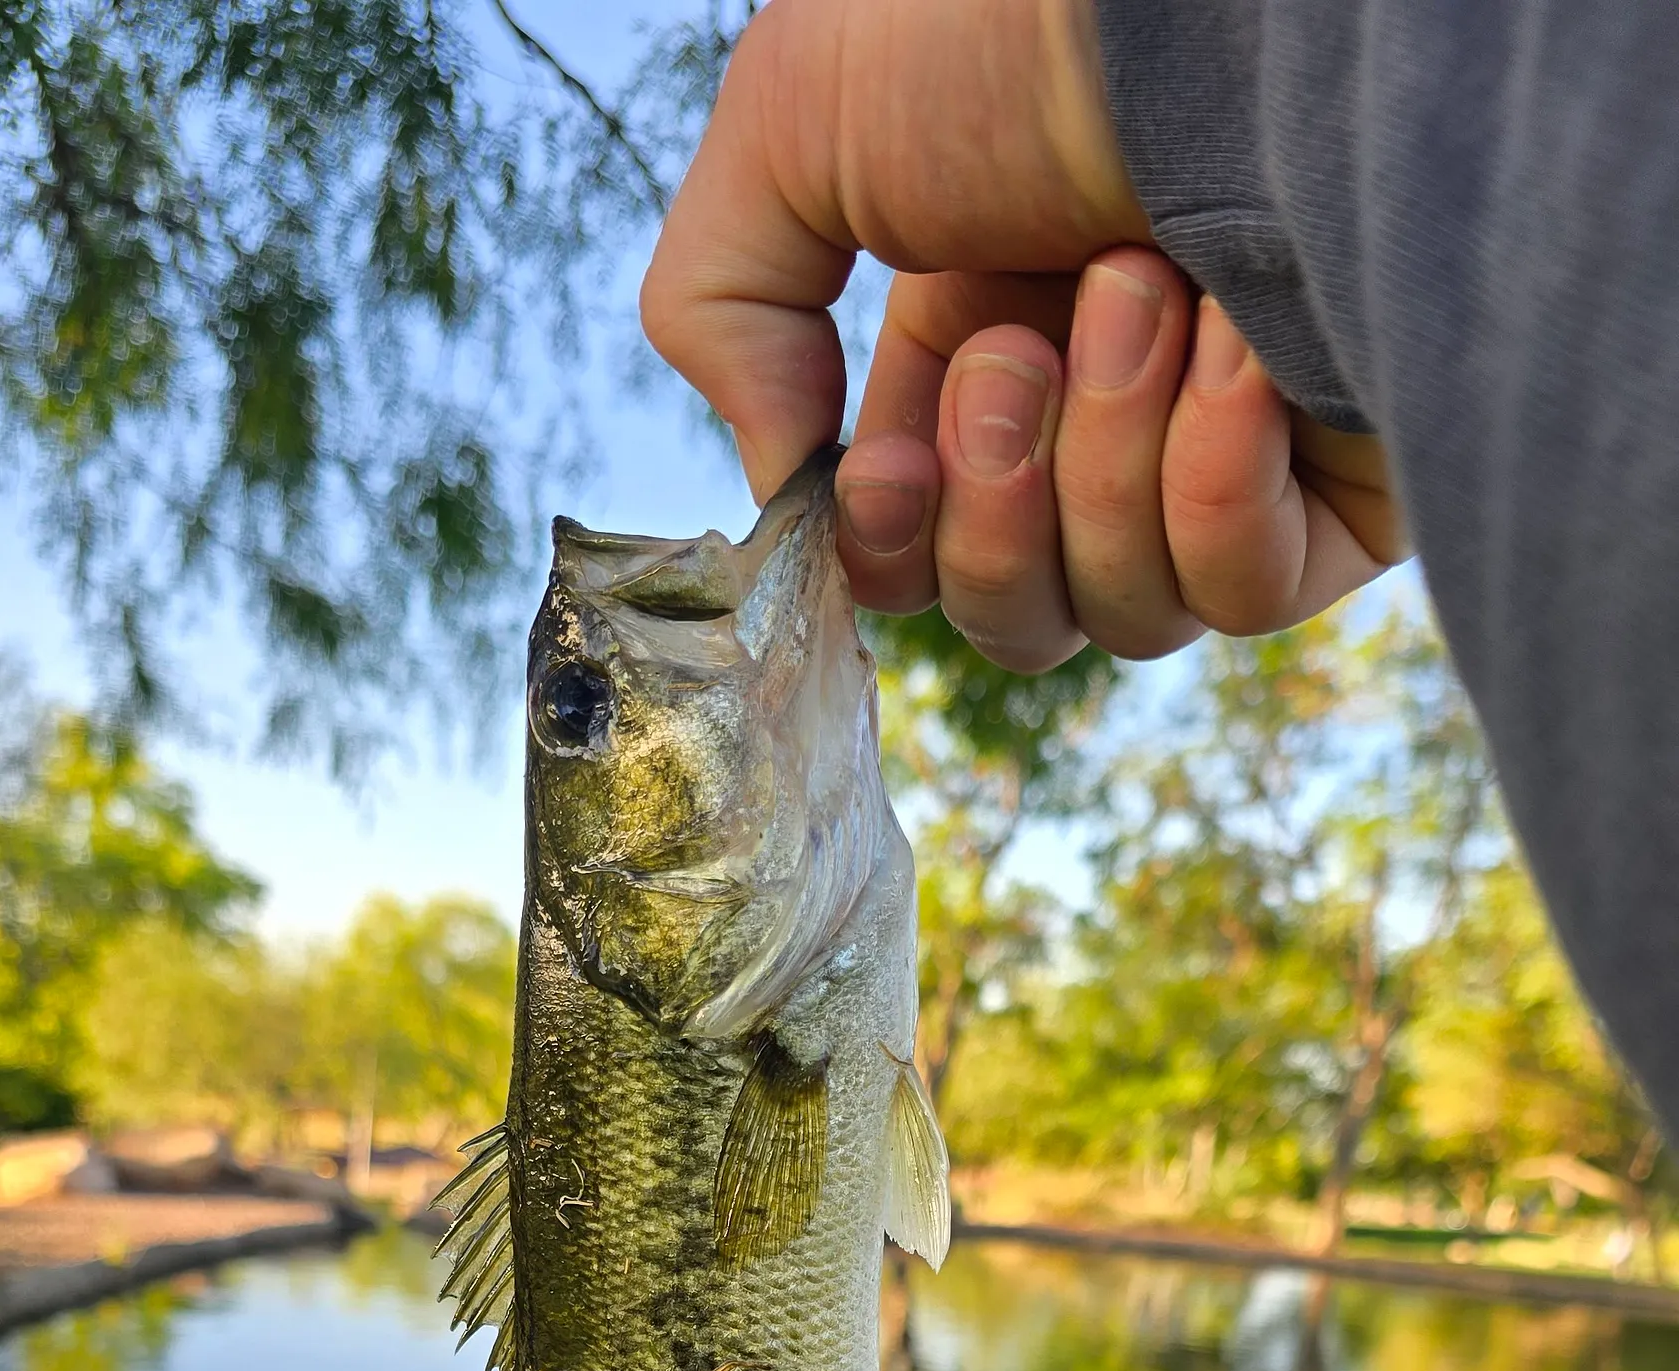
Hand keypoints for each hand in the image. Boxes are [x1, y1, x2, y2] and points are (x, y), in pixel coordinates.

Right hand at [641, 0, 1402, 670]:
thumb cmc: (1008, 28)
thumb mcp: (790, 128)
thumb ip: (721, 311)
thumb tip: (783, 483)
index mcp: (980, 352)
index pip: (917, 554)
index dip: (887, 547)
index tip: (881, 468)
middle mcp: (1103, 422)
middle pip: (1018, 617)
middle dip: (992, 513)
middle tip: (1016, 358)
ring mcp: (1227, 465)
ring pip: (1125, 617)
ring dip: (1101, 466)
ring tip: (1140, 291)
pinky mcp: (1342, 491)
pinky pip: (1248, 596)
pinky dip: (1215, 486)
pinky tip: (1237, 346)